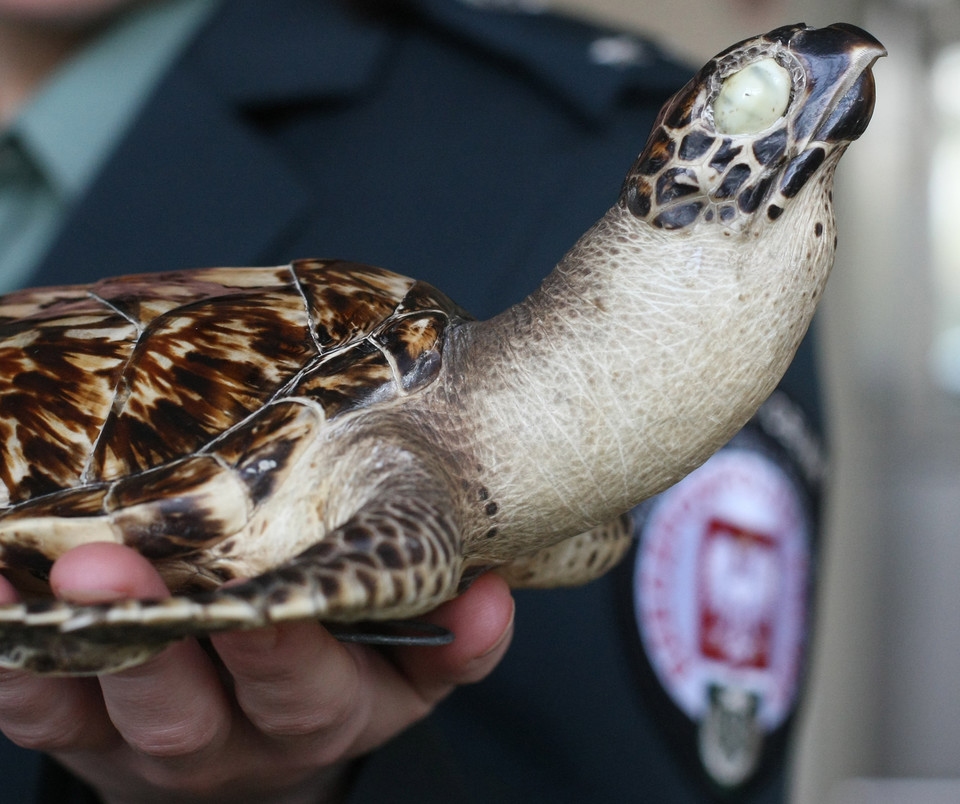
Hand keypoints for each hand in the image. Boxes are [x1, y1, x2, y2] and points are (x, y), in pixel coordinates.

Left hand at [0, 543, 514, 803]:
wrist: (262, 755)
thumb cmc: (340, 683)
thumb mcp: (409, 674)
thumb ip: (453, 644)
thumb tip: (487, 597)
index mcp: (322, 714)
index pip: (303, 689)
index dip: (281, 651)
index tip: (258, 601)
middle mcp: (228, 740)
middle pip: (181, 711)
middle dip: (146, 642)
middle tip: (104, 566)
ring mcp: (143, 744)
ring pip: (90, 714)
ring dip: (51, 649)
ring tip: (21, 575)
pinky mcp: (79, 735)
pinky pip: (30, 709)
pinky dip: (4, 662)